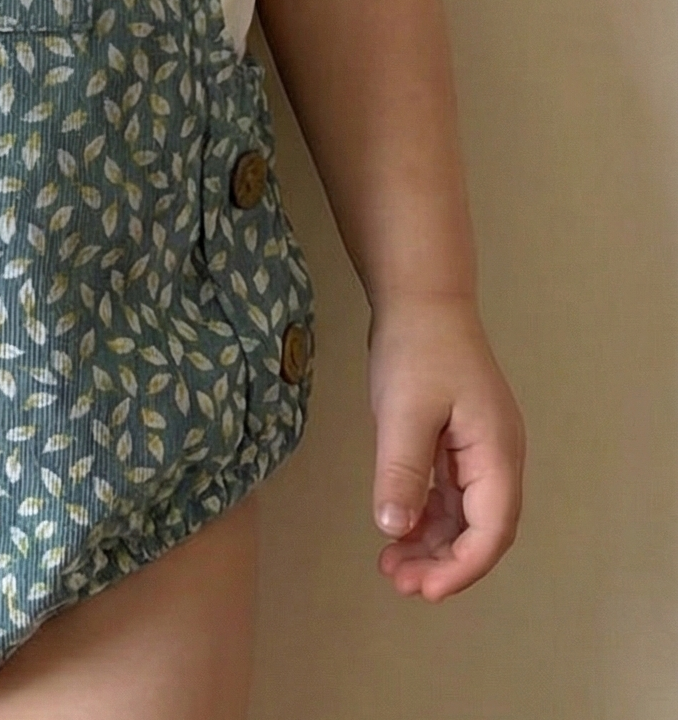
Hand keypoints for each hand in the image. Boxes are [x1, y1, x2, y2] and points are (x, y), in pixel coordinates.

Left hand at [367, 294, 524, 599]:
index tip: (423, 590)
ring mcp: (480, 450)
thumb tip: (394, 529)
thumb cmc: (418, 350)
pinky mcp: (458, 442)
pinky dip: (427, 516)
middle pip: (481, 529)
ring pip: (464, 515)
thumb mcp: (404, 411)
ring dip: (432, 544)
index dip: (460, 567)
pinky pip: (450, 494)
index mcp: (496, 453)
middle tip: (399, 582)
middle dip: (444, 563)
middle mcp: (497, 457)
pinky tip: (397, 530)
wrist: (421, 298)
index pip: (491, 530)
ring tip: (391, 566)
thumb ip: (402, 471)